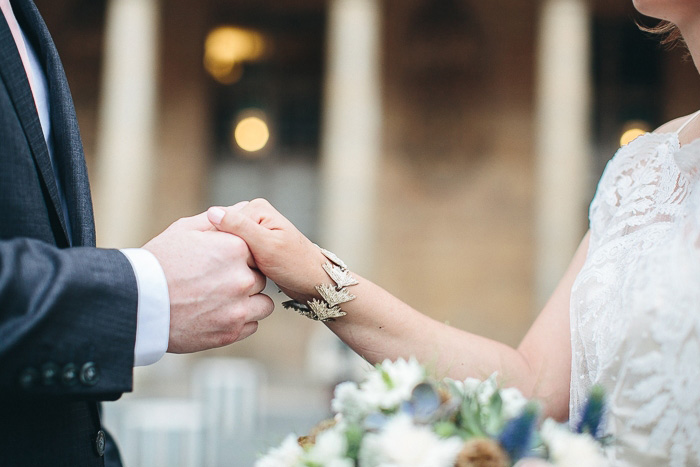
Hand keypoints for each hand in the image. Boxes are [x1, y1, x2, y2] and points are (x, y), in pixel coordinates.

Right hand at [143, 211, 273, 352]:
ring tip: (223, 301)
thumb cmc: (157, 263)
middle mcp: (242, 278)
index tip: (226, 263)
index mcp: (235, 249)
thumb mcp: (184, 231)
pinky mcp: (231, 332)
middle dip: (245, 279)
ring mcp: (238, 308)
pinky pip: (252, 325)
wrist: (136, 303)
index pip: (257, 251)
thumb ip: (217, 221)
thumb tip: (239, 209)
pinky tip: (218, 315)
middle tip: (218, 283)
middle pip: (260, 278)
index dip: (243, 258)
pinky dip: (239, 321)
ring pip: (263, 304)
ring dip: (249, 302)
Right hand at [206, 199, 328, 302]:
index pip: (221, 222)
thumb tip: (212, 212)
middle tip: (234, 270)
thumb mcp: (266, 246)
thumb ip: (240, 228)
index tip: (226, 262)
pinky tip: (237, 274)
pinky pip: (233, 253)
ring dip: (227, 259)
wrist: (314, 282)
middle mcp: (253, 215)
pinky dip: (233, 263)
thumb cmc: (295, 265)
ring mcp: (253, 230)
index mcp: (255, 208)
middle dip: (224, 252)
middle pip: (222, 233)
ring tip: (236, 273)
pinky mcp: (253, 245)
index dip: (219, 244)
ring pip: (226, 245)